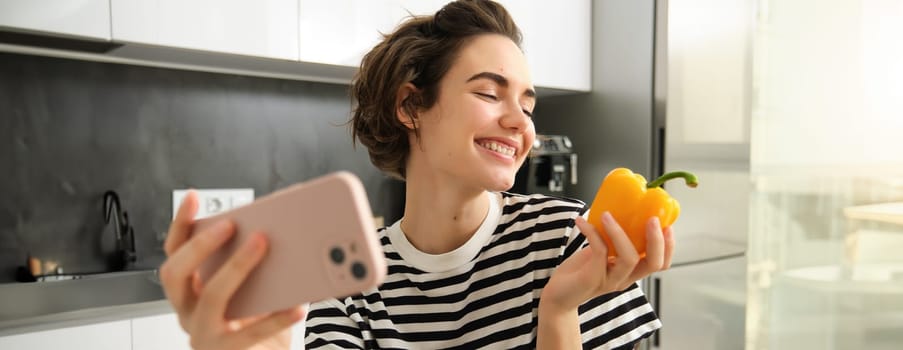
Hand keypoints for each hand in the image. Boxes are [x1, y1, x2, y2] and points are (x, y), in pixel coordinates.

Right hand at [160, 190, 304, 349]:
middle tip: (230, 224)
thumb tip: (274, 220)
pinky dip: (276, 316)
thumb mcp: (248, 284)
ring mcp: (204, 333)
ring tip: (262, 244)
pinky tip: (297, 304)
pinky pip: (252, 332)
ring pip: (212, 297)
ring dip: (237, 266)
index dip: (179, 224)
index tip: (193, 197)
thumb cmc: (254, 318)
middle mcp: (188, 310)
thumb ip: (251, 256)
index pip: (174, 252)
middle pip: (177, 273)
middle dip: (201, 245)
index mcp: (190, 289)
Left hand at [541, 212, 674, 311]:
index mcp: (630, 272)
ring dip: (619, 232)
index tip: (667, 224)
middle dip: (656, 240)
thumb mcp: (601, 253)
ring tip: (607, 214)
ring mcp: (609, 280)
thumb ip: (612, 240)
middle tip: (651, 218)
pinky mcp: (592, 278)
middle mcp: (624, 279)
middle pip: (653, 263)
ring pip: (628, 258)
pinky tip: (581, 221)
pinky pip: (599, 251)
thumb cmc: (580, 271)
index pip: (660, 264)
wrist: (557, 295)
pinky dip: (592, 232)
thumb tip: (617, 210)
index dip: (668, 246)